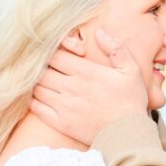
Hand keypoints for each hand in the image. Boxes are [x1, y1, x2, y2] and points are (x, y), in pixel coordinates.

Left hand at [30, 28, 147, 144]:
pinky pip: (36, 107)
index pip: (55, 54)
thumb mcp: (131, 71)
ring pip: (36, 87)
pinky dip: (34, 100)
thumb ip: (116, 48)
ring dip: (37, 82)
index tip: (57, 53)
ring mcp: (63, 105)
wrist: (128, 134)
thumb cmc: (131, 101)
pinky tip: (41, 97)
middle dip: (41, 66)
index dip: (52, 51)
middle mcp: (71, 87)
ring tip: (44, 81)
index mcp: (86, 72)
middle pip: (42, 70)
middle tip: (47, 66)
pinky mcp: (60, 122)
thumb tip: (99, 31)